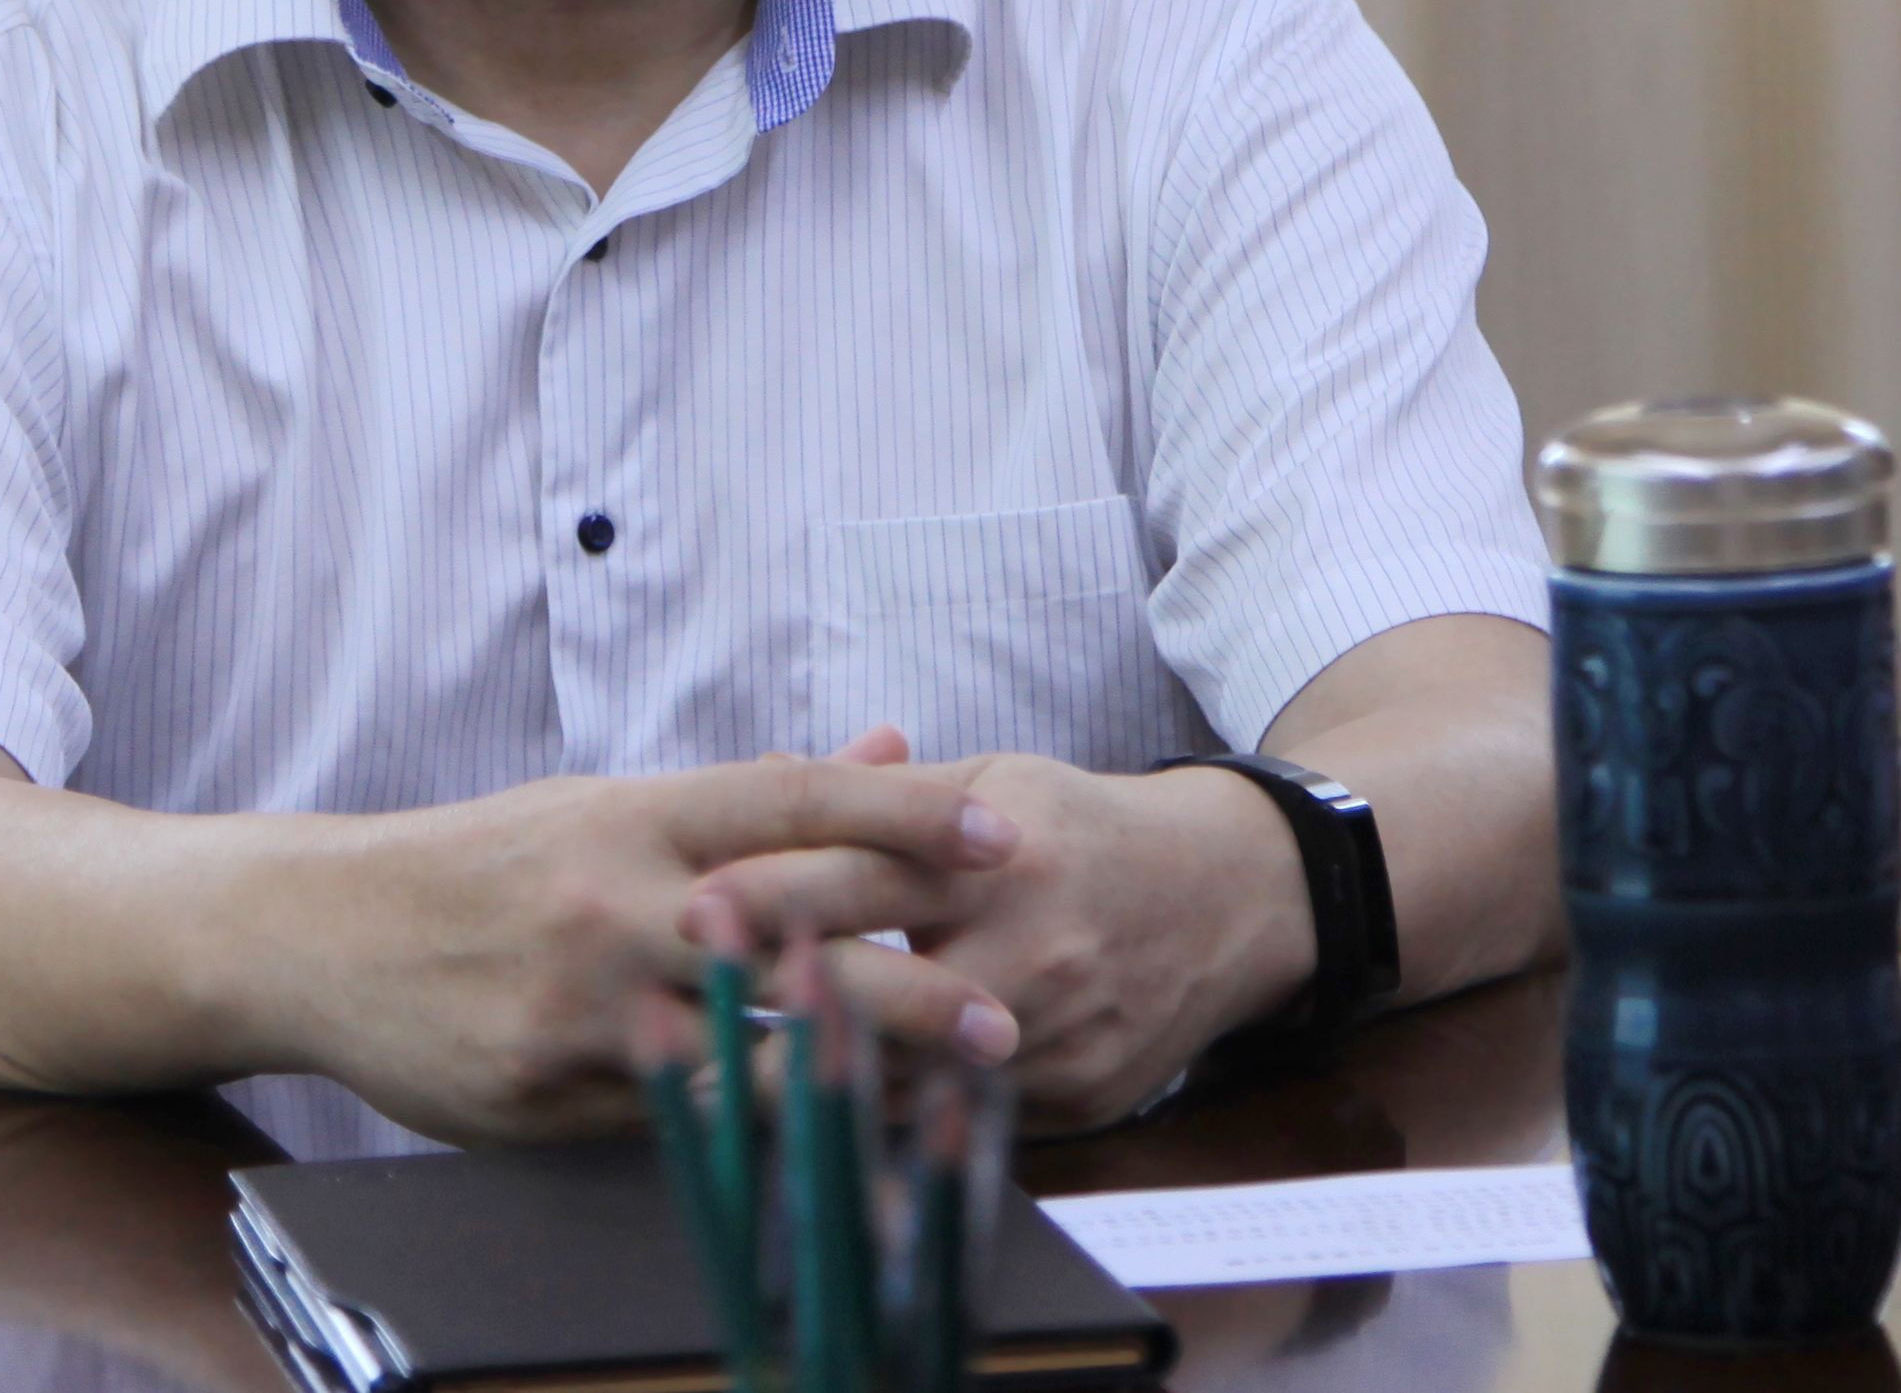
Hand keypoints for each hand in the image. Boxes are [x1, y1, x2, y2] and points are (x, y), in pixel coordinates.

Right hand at [273, 755, 1024, 1144]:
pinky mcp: (544, 1092)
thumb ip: (756, 795)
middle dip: (905, 980)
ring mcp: (580, 1004)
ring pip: (737, 1051)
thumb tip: (891, 742)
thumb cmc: (486, 864)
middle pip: (785, 936)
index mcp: (636, 816)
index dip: (903, 814)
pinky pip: (671, 1123)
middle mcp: (615, 903)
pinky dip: (754, 1139)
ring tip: (946, 1107)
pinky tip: (829, 1158)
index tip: (1003, 835)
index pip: (792, 799)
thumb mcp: (609, 806)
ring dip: (849, 1081)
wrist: (321, 933)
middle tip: (1008, 1013)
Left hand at [695, 752, 1312, 1130]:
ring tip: (714, 1090)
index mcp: (1000, 860)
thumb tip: (762, 771)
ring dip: (817, 1087)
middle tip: (673, 1020)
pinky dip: (889, 1125)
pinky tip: (818, 1129)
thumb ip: (878, 793)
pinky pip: (964, 1126)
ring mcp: (1058, 1040)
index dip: (775, 894)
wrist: (1228, 899)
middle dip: (780, 1010)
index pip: (869, 877)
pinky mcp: (1075, 1103)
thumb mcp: (990, 781)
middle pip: (883, 994)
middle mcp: (1032, 955)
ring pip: (917, 1082)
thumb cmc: (1081, 828)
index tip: (689, 907)